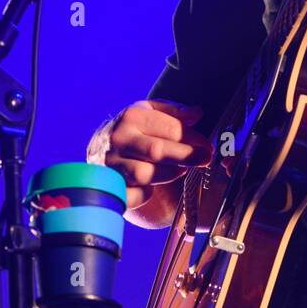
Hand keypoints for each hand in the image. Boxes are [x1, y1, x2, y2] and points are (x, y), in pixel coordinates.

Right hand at [87, 99, 213, 210]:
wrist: (99, 152)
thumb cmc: (132, 131)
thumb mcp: (149, 112)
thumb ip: (174, 112)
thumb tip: (197, 113)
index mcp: (131, 117)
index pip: (169, 128)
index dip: (193, 138)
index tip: (207, 146)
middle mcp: (118, 139)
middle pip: (157, 151)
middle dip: (186, 156)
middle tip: (205, 159)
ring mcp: (110, 164)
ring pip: (145, 174)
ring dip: (169, 174)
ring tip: (181, 170)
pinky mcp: (108, 186)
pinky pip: (132, 195)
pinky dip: (145, 194)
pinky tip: (153, 187)